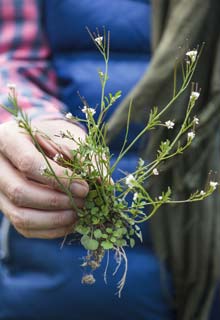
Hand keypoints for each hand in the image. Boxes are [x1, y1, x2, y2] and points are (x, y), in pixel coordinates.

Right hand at [0, 119, 88, 238]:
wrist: (40, 144)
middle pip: (20, 192)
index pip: (28, 163)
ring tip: (79, 214)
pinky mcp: (8, 208)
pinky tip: (71, 222)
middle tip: (84, 202)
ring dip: (54, 219)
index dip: (59, 179)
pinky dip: (50, 229)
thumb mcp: (71, 138)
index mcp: (8, 140)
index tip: (84, 187)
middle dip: (57, 201)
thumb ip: (86, 159)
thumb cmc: (57, 137)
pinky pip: (24, 227)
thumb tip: (103, 184)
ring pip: (19, 215)